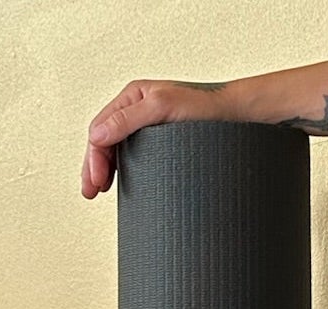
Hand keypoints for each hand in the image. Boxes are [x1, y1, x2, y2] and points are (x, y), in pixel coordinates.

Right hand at [82, 77, 249, 198]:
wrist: (237, 117)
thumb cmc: (206, 108)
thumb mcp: (162, 109)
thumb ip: (127, 119)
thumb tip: (96, 137)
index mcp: (133, 96)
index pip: (100, 128)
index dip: (93, 157)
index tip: (96, 182)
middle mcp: (137, 109)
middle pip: (103, 140)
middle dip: (93, 167)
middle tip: (90, 193)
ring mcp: (148, 127)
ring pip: (115, 149)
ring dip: (104, 169)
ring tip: (100, 190)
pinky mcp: (160, 143)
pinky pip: (132, 155)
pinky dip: (121, 170)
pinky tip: (120, 182)